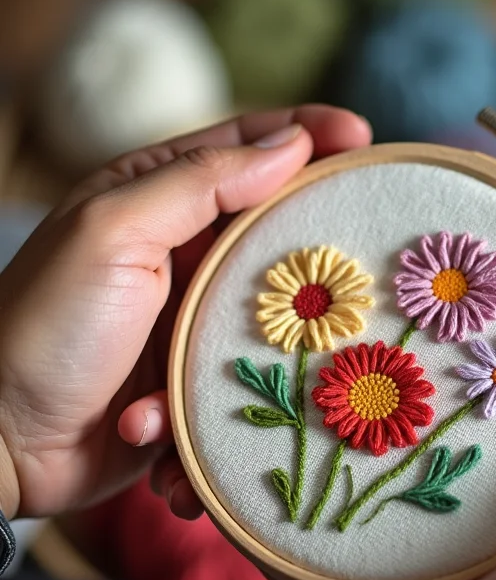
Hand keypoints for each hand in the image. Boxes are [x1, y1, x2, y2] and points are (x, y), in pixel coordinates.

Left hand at [0, 106, 371, 518]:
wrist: (4, 445)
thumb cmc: (48, 328)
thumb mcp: (115, 233)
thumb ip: (200, 184)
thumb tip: (288, 145)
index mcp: (158, 198)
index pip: (245, 147)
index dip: (308, 134)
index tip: (364, 138)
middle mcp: (184, 251)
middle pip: (275, 225)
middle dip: (323, 235)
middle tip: (374, 240)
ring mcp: (196, 315)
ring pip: (276, 307)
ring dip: (286, 335)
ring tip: (303, 349)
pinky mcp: (201, 373)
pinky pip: (249, 372)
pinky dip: (243, 390)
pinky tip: (209, 407)